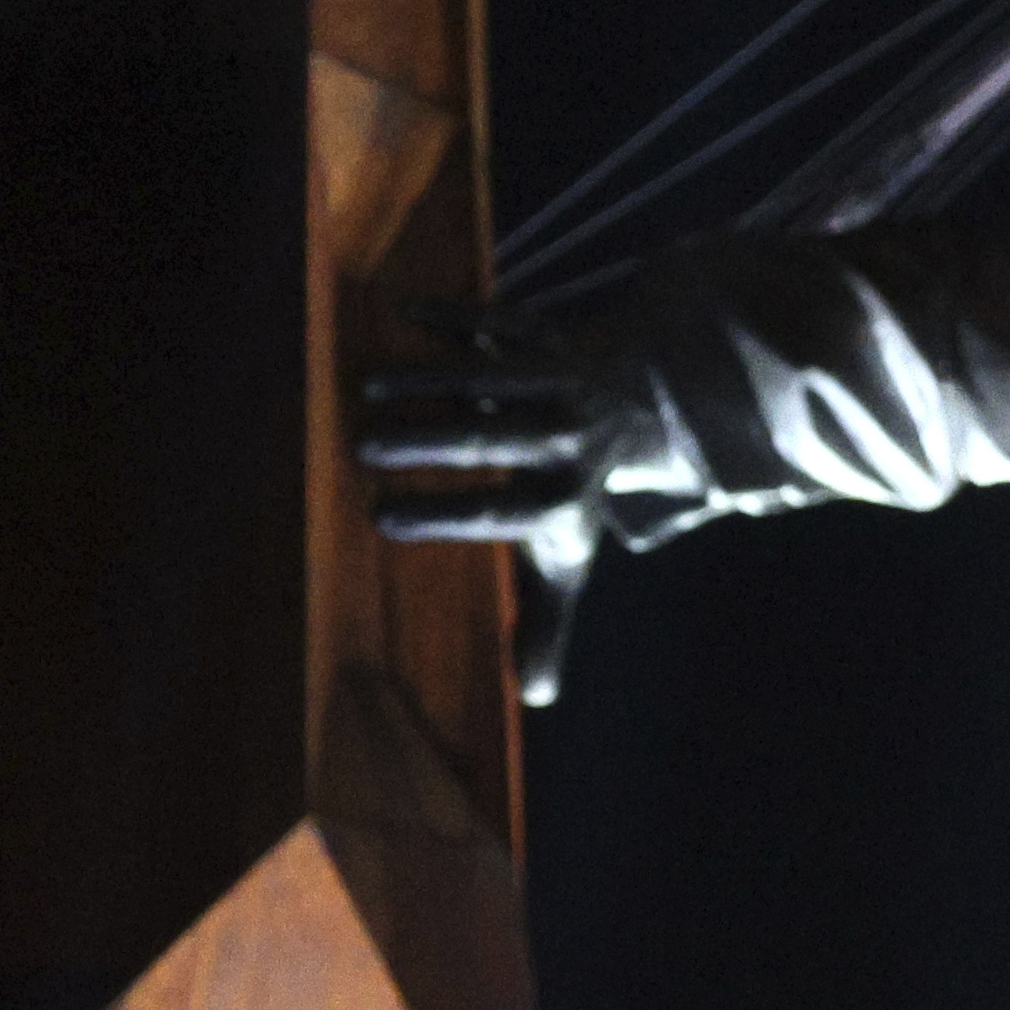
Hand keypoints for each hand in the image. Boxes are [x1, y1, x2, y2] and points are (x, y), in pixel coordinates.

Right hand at [353, 332, 654, 702]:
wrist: (646, 406)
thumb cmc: (581, 491)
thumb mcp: (571, 556)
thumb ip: (548, 622)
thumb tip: (537, 699)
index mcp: (563, 497)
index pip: (501, 514)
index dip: (445, 517)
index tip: (382, 519)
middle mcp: (567, 438)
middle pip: (496, 441)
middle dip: (433, 443)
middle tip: (363, 444)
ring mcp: (562, 383)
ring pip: (494, 378)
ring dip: (433, 378)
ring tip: (366, 384)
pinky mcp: (551, 335)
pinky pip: (505, 323)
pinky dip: (460, 315)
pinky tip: (405, 310)